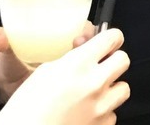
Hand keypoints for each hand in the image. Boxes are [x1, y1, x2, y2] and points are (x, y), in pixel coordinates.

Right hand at [0, 28, 129, 124]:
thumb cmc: (26, 108)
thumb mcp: (44, 72)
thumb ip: (71, 58)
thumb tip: (84, 48)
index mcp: (78, 64)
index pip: (112, 37)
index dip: (111, 37)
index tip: (108, 40)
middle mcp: (94, 83)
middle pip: (123, 60)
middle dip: (114, 60)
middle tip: (102, 65)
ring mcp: (101, 107)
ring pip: (123, 88)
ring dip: (111, 88)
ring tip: (94, 91)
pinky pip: (113, 113)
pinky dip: (103, 112)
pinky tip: (87, 112)